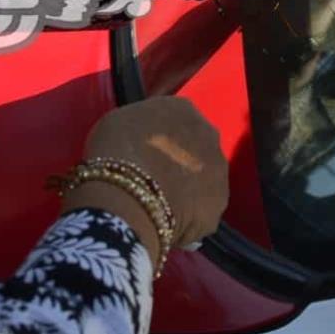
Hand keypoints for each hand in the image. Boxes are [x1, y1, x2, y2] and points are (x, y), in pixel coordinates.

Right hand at [61, 97, 228, 261]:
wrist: (126, 192)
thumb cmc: (115, 149)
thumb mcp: (121, 121)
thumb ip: (142, 126)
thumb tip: (145, 138)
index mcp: (183, 109)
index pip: (177, 119)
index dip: (162, 138)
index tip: (146, 152)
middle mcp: (209, 135)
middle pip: (196, 149)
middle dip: (181, 163)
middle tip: (155, 179)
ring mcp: (219, 173)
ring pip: (203, 182)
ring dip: (187, 191)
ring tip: (159, 206)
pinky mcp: (217, 208)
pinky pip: (200, 214)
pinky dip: (186, 220)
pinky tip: (164, 224)